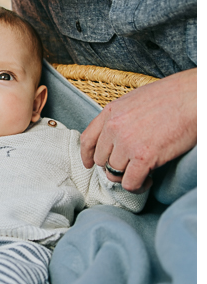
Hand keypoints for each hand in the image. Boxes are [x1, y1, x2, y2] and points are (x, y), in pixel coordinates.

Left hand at [80, 69, 195, 192]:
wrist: (195, 97)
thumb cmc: (173, 97)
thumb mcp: (136, 100)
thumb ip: (121, 117)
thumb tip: (115, 138)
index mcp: (111, 112)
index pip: (88, 140)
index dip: (88, 156)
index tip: (90, 164)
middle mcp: (114, 127)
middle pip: (102, 160)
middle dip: (114, 167)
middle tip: (130, 167)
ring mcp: (127, 142)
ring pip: (115, 173)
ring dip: (128, 176)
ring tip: (143, 172)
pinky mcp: (143, 157)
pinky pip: (130, 183)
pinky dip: (138, 186)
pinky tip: (148, 180)